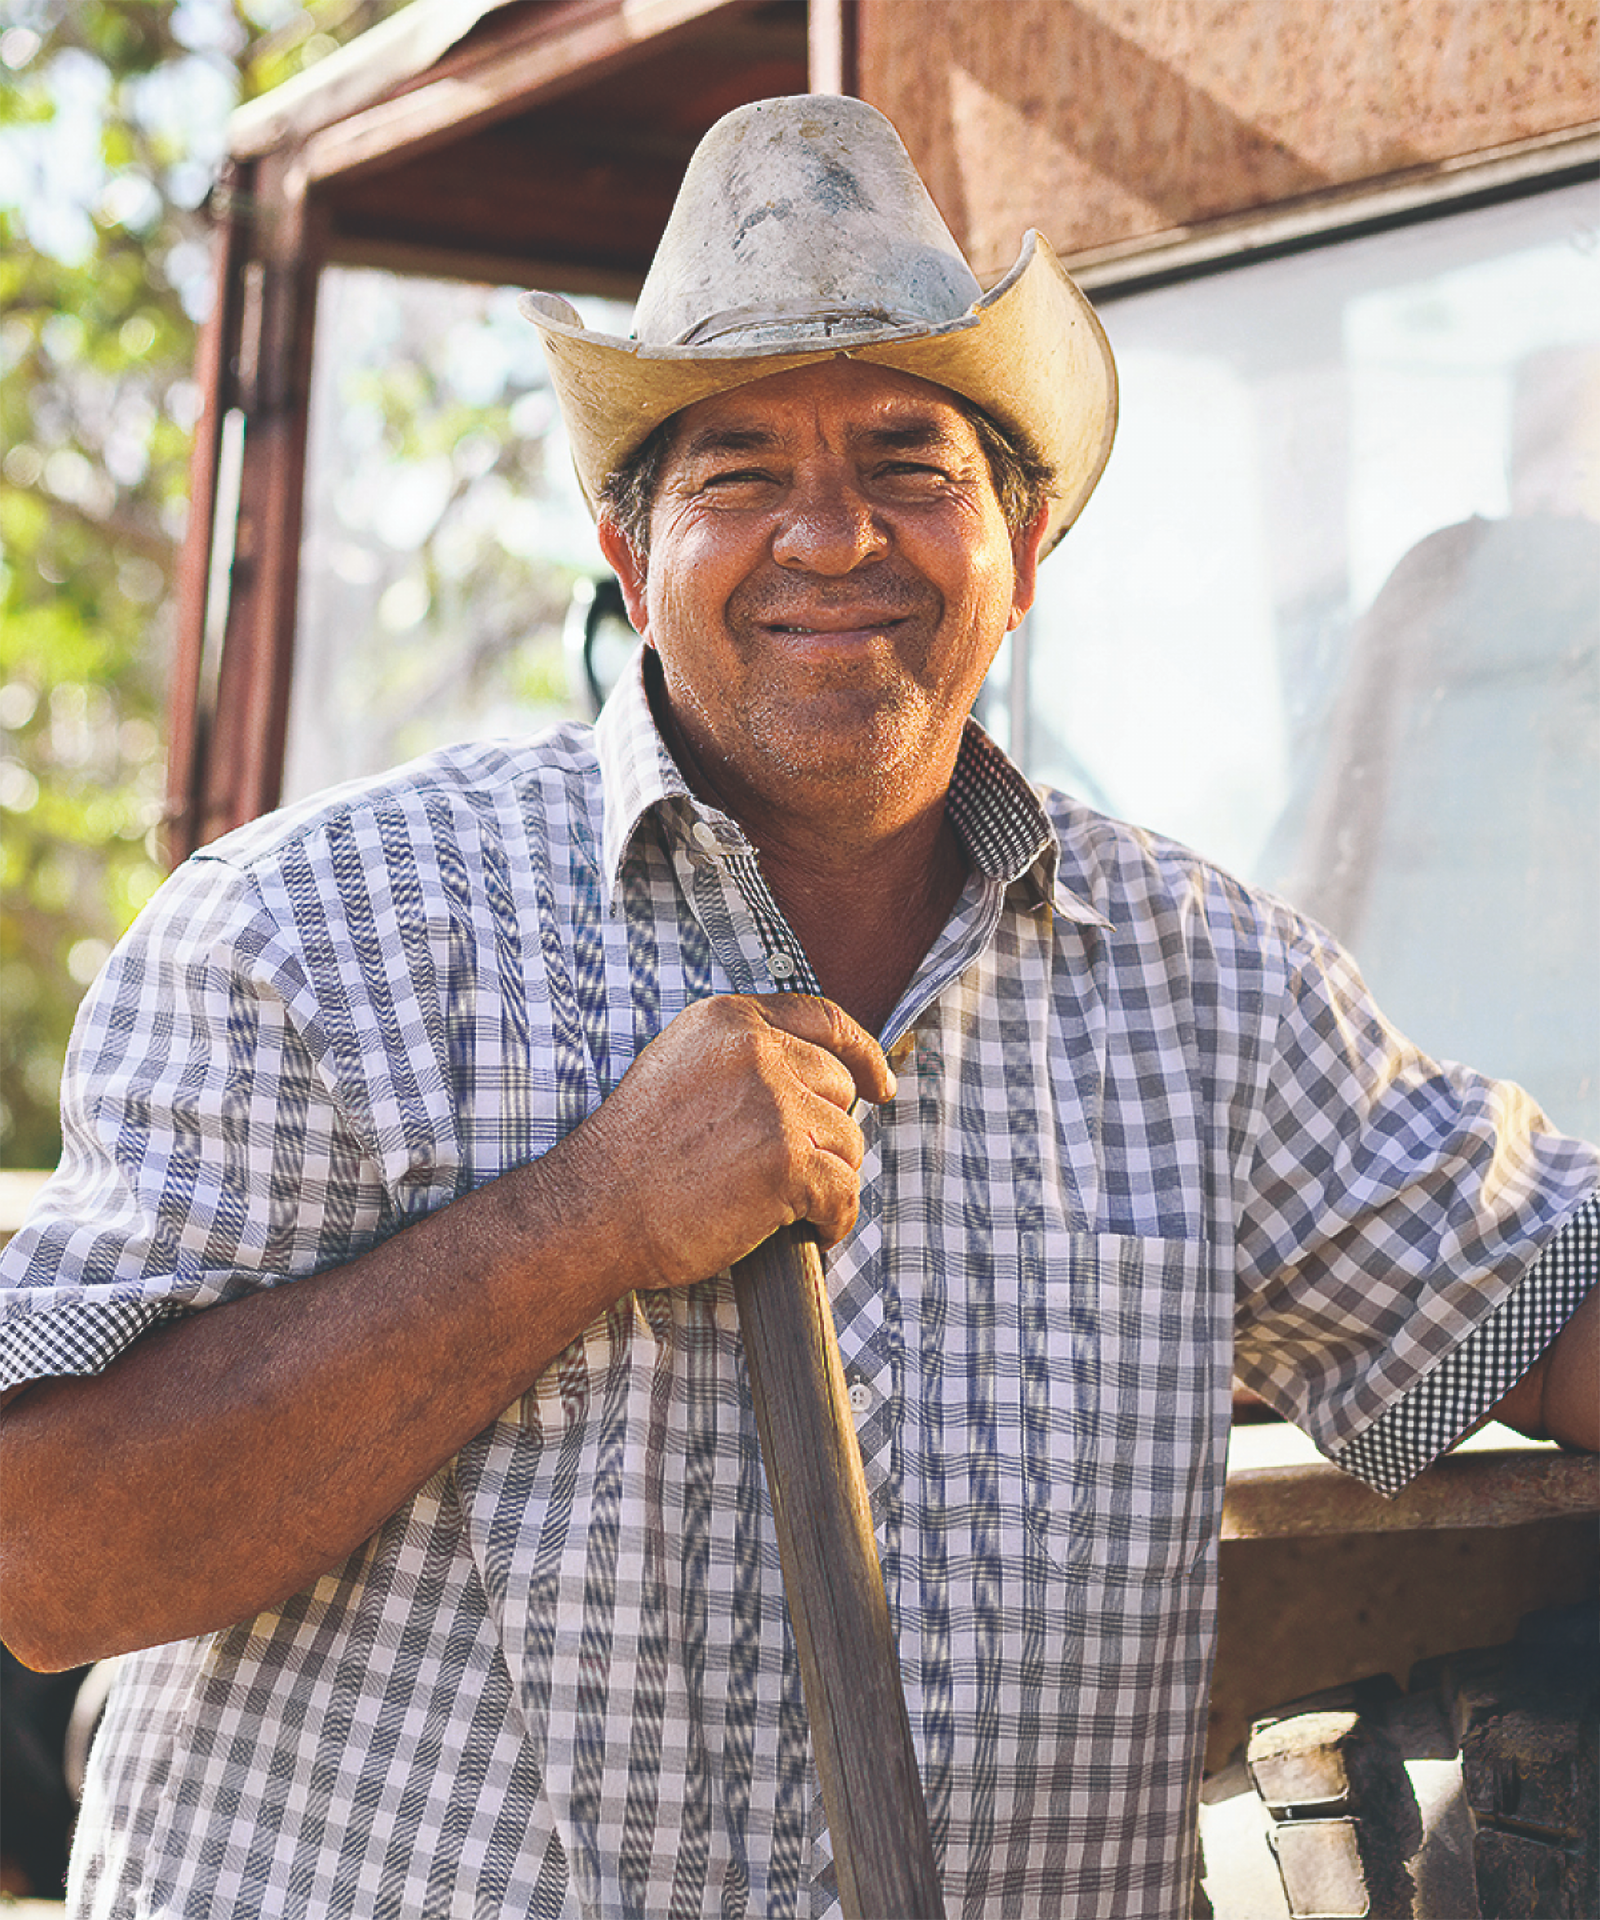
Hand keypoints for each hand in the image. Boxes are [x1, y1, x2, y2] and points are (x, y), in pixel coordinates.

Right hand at [543, 994, 895, 1293]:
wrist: (593, 1213)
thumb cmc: (633, 1156)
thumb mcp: (680, 1068)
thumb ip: (741, 1056)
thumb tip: (816, 1071)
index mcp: (728, 1020)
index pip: (823, 1019)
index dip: (862, 1053)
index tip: (880, 1083)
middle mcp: (756, 1050)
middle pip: (840, 1088)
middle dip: (824, 1135)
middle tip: (784, 1173)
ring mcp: (775, 1104)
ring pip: (847, 1143)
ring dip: (825, 1180)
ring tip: (778, 1204)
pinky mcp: (787, 1161)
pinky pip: (845, 1192)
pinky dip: (834, 1220)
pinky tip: (808, 1231)